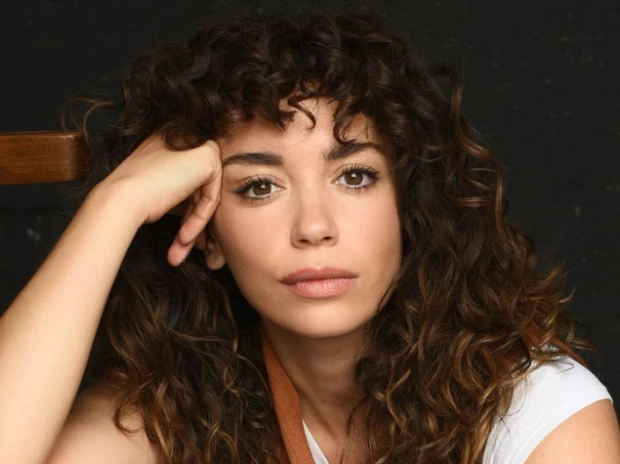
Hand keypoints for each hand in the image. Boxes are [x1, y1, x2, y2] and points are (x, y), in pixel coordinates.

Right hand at [97, 134, 221, 266]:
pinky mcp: (208, 157)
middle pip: (198, 189)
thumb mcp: (160, 188)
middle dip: (191, 222)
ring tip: (179, 252)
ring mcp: (197, 144)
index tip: (180, 237)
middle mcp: (184, 137)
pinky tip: (184, 238)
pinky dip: (199, 219)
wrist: (120, 200)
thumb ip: (180, 189)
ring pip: (205, 195)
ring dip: (193, 226)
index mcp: (169, 140)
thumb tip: (199, 212)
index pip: (187, 179)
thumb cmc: (130, 199)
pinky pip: (212, 196)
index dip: (186, 210)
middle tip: (182, 247)